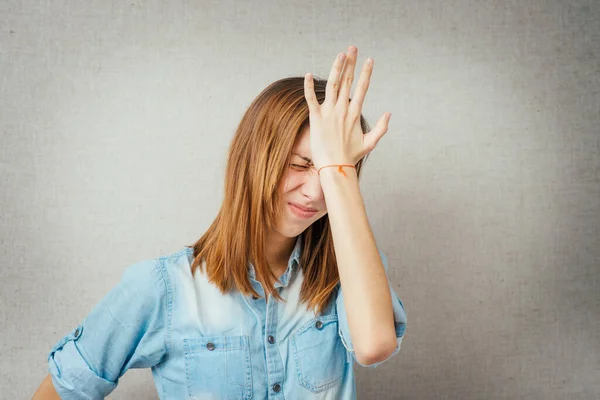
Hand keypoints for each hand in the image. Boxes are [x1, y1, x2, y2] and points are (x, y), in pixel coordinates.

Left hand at [303, 45, 391, 170]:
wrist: (335, 167)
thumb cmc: (351, 157)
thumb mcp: (370, 143)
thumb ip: (381, 128)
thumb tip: (389, 113)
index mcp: (354, 114)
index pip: (362, 88)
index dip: (366, 73)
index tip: (369, 60)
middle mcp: (343, 110)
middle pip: (347, 81)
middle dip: (351, 63)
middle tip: (352, 48)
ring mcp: (329, 113)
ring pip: (332, 85)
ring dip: (336, 68)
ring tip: (340, 54)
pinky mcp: (316, 118)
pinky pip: (311, 99)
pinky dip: (308, 87)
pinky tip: (308, 74)